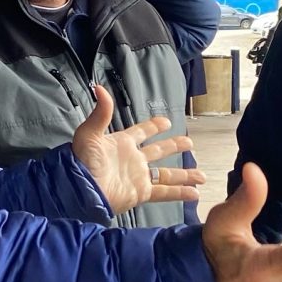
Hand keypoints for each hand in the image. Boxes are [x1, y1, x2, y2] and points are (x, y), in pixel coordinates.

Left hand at [72, 85, 205, 213]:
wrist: (80, 189)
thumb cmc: (81, 162)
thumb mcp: (89, 134)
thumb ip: (100, 113)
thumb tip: (99, 88)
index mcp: (122, 143)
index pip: (141, 132)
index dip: (154, 126)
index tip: (167, 122)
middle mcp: (133, 160)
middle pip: (159, 151)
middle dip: (174, 146)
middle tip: (189, 142)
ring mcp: (138, 177)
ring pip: (166, 174)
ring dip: (184, 174)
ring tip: (201, 175)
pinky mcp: (140, 193)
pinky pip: (164, 192)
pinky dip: (180, 193)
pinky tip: (194, 193)